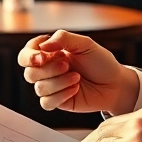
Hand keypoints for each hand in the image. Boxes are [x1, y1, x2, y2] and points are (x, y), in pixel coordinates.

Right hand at [17, 30, 139, 113]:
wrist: (115, 84)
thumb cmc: (101, 62)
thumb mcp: (85, 44)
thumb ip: (63, 38)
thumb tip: (43, 45)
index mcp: (50, 54)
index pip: (26, 55)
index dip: (29, 55)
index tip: (43, 53)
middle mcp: (48, 70)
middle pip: (29, 73)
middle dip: (48, 69)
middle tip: (67, 65)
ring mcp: (52, 87)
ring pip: (39, 88)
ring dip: (58, 82)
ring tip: (77, 77)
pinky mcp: (58, 102)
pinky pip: (46, 103)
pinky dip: (60, 96)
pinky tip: (75, 89)